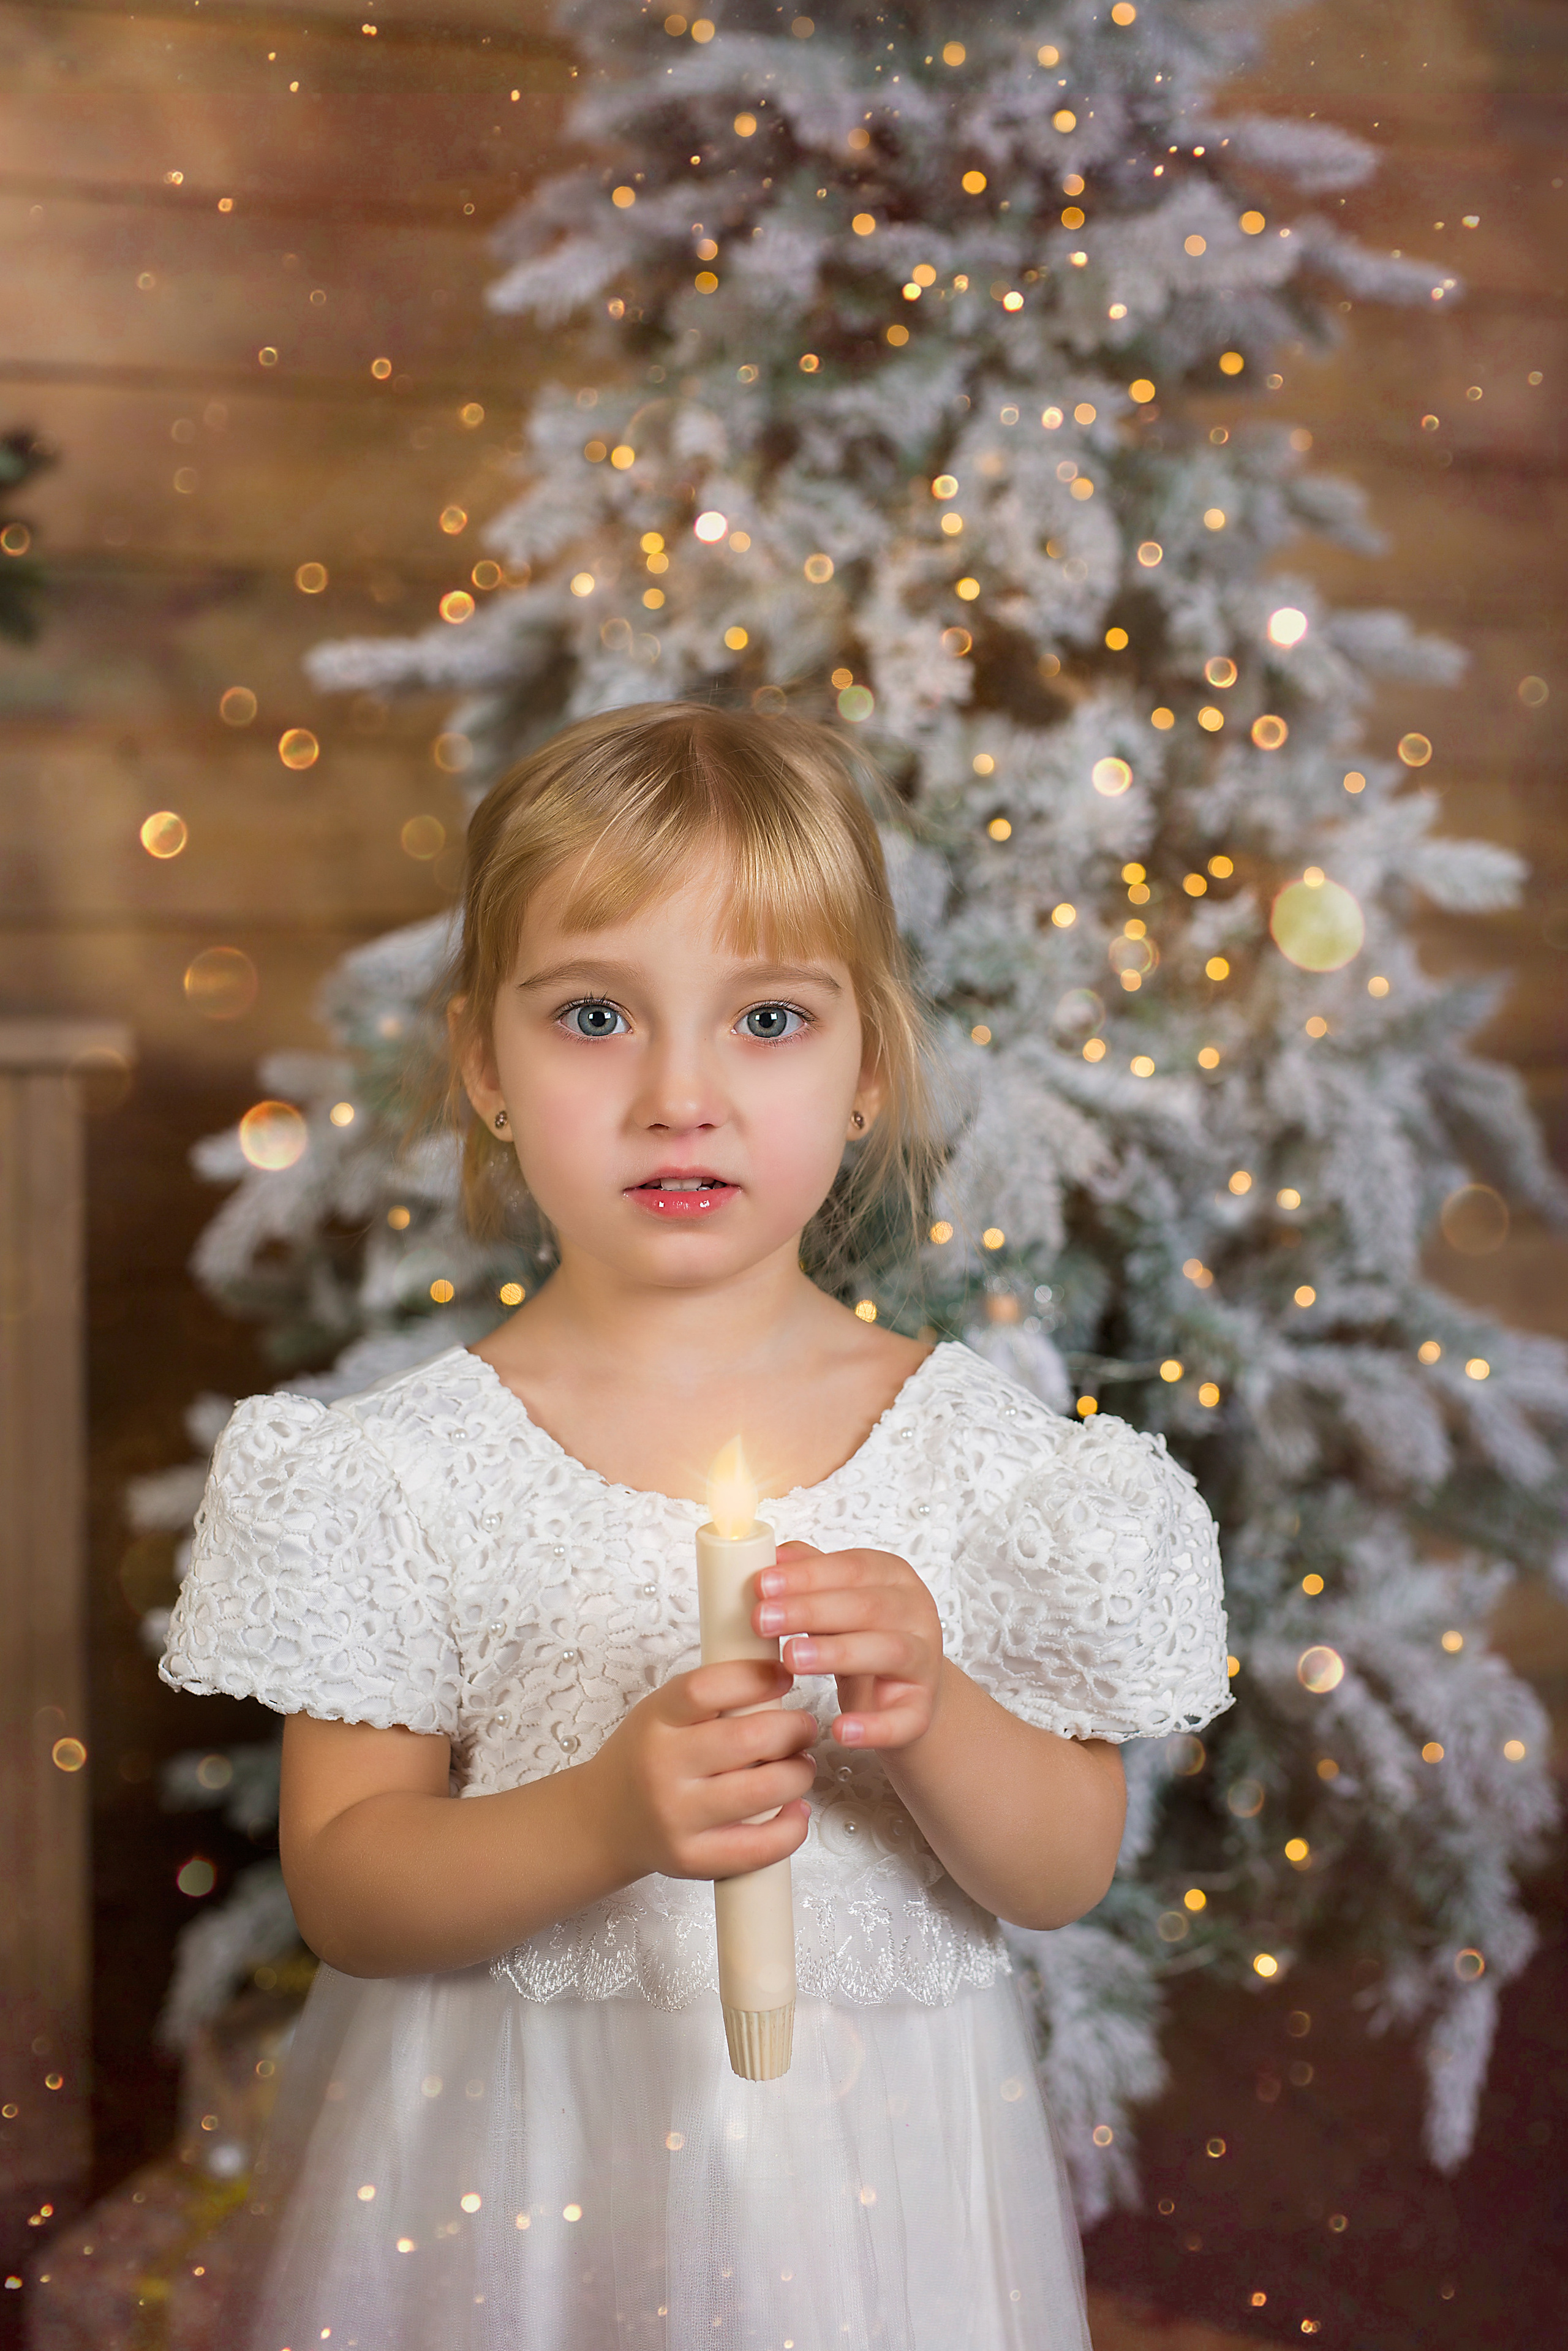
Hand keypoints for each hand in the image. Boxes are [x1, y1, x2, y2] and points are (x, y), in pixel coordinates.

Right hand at [584, 1659, 814, 1886]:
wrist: (602, 1821)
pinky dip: (791, 1827)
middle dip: (794, 1729)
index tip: (782, 1675)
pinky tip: (793, 1810)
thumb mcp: (661, 1713)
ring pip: (764, 1790)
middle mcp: (662, 1768)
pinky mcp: (692, 1859)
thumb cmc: (645, 1759)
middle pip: (748, 1739)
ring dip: (799, 1774)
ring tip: (799, 1766)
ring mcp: (677, 1818)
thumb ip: (711, 1697)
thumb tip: (778, 1676)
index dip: (756, 1676)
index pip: (708, 1688)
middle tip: (802, 1728)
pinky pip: (759, 1847)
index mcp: (655, 1720)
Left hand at [755, 1542, 944, 1750]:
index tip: (761, 1584)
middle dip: (810, 1611)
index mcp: (893, 1577)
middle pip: (867, 1607)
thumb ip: (810, 1574)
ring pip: (888, 1651)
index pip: (852, 1568)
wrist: (905, 1692)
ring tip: (791, 1659)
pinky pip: (903, 1719)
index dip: (807, 1574)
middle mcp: (916, 1613)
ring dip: (837, 1653)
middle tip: (762, 1619)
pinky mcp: (922, 1709)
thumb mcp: (838, 1599)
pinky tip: (839, 1731)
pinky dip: (873, 1727)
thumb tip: (772, 1554)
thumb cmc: (862, 1636)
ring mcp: (924, 1662)